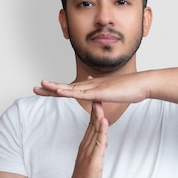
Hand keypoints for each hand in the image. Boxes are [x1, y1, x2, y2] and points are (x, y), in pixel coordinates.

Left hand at [33, 73, 149, 103]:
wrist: (142, 84)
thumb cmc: (131, 89)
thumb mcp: (114, 92)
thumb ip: (104, 92)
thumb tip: (97, 90)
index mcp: (93, 87)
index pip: (72, 89)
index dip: (58, 90)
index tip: (46, 90)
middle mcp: (91, 85)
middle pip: (66, 87)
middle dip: (50, 88)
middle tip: (36, 88)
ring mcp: (94, 88)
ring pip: (70, 88)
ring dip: (55, 87)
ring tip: (41, 86)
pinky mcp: (99, 92)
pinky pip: (80, 93)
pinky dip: (68, 92)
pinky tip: (58, 91)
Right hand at [63, 101, 108, 177]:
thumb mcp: (93, 159)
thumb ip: (97, 149)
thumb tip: (103, 141)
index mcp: (86, 144)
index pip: (91, 124)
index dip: (94, 110)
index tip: (96, 97)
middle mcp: (86, 145)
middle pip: (92, 123)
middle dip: (95, 108)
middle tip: (95, 92)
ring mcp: (89, 152)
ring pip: (94, 131)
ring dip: (97, 116)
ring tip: (99, 102)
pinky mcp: (94, 159)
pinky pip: (98, 143)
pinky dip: (102, 132)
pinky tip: (104, 122)